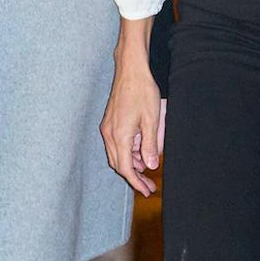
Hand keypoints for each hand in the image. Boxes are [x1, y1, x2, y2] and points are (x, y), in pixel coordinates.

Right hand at [100, 40, 163, 197]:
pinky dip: (128, 151)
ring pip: (117, 154)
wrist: (131, 69)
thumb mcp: (151, 119)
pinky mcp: (110, 120)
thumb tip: (150, 166)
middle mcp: (109, 134)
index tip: (147, 191)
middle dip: (134, 176)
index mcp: (119, 136)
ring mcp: (107, 127)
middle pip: (119, 163)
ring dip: (131, 163)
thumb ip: (150, 144)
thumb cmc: (142, 91)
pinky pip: (116, 143)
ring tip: (147, 169)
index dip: (136, 182)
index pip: (126, 168)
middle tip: (149, 185)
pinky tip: (140, 150)